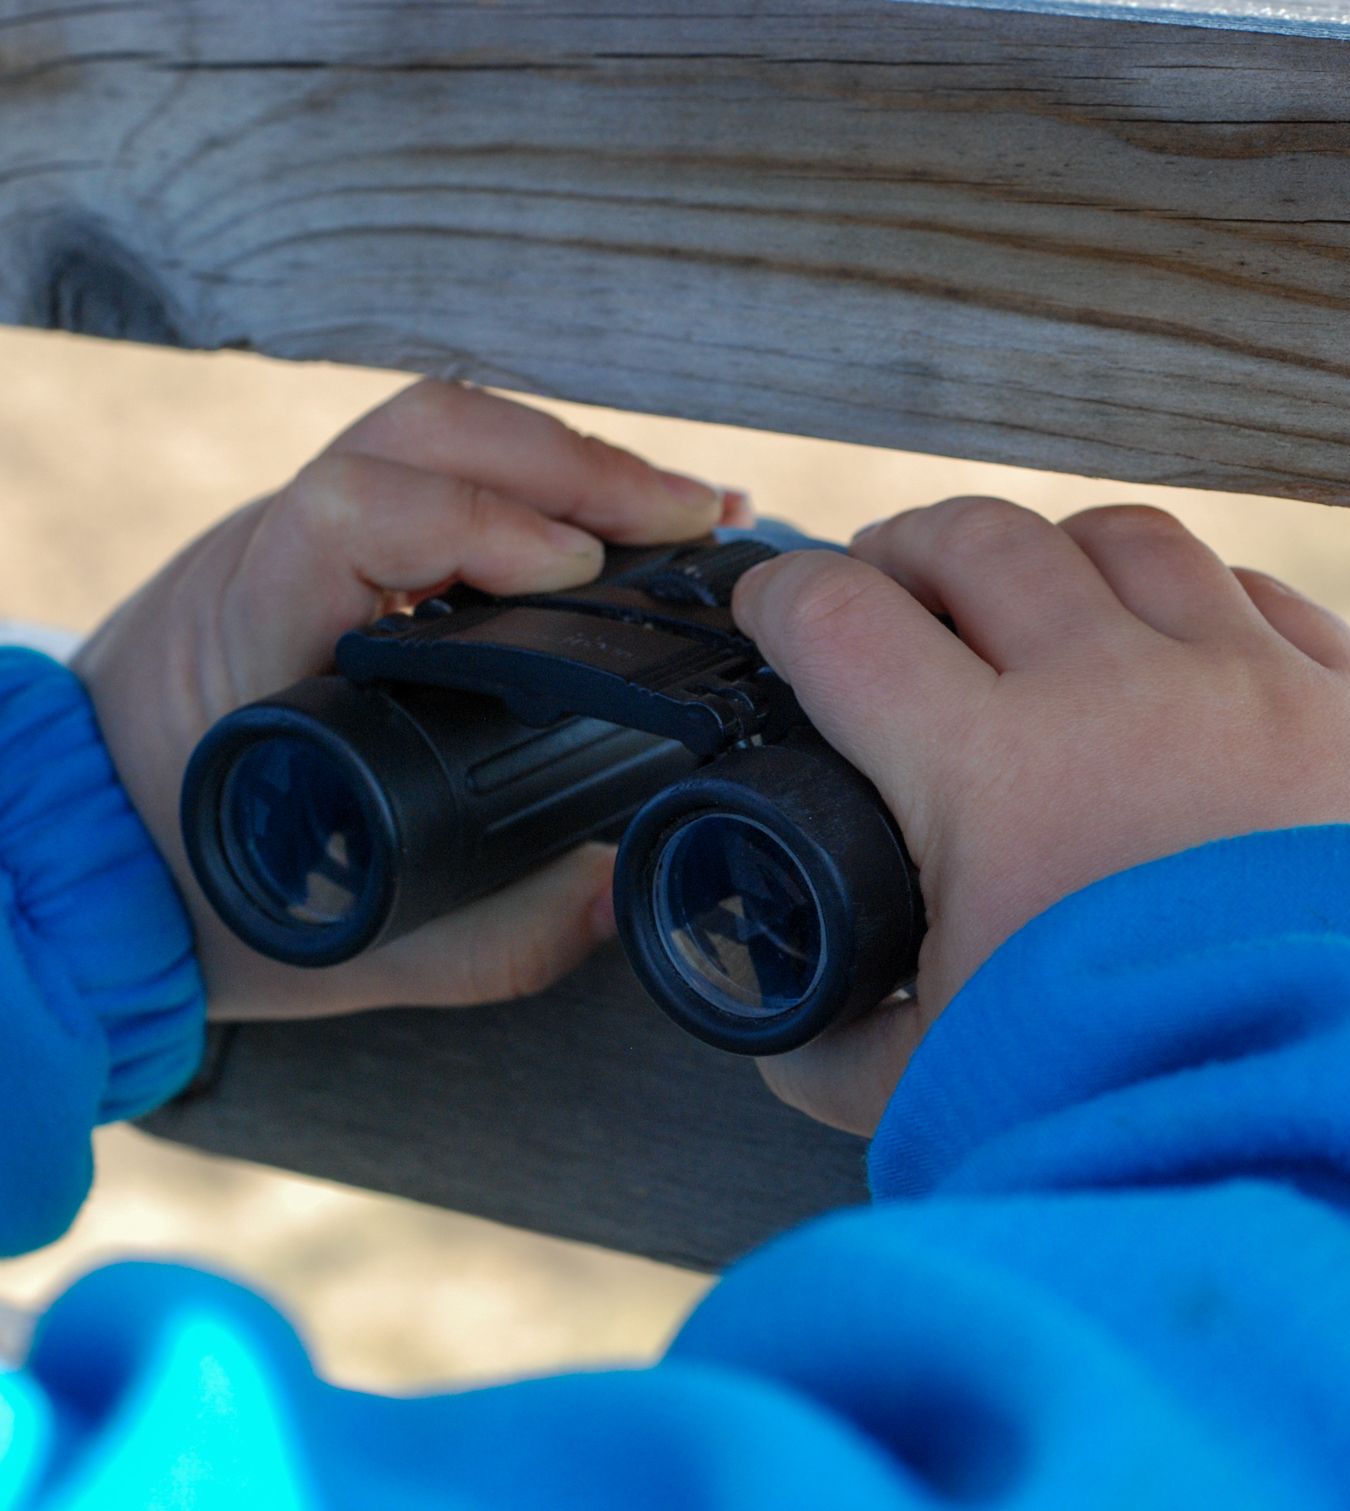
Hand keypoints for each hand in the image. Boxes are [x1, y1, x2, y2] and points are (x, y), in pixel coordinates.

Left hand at [74, 380, 751, 1019]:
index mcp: (254, 638)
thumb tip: (627, 892)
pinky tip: (613, 523)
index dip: (479, 521)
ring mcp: (292, 534)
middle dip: (577, 463)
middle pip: (422, 432)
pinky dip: (538, 480)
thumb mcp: (353, 942)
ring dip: (570, 459)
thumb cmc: (201, 894)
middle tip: (696, 519)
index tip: (582, 571)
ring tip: (681, 513)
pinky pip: (437, 466)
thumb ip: (497, 937)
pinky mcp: (324, 540)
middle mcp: (269, 559)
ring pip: (436, 430)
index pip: (352, 511)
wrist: (86, 861)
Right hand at [732, 498, 1349, 1133]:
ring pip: (1126, 540)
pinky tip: (1178, 643)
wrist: (1348, 1135)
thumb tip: (790, 1021)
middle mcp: (1122, 694)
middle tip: (888, 590)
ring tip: (1031, 594)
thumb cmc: (1134, 1107)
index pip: (841, 620)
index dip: (780, 598)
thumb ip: (836, 1044)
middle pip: (980, 541)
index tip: (770, 610)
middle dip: (908, 552)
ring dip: (1053, 554)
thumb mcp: (938, 1084)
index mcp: (994, 774)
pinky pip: (1260, 592)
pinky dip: (1198, 598)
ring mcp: (1255, 685)